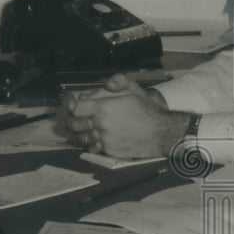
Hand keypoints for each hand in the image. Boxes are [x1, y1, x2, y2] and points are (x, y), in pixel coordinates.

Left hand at [61, 90, 187, 158]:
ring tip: (85, 129)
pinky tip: (97, 139)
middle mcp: (101, 125)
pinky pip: (92, 148)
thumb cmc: (148, 110)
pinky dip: (91, 144)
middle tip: (76, 118)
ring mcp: (104, 140)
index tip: (74, 106)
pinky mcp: (109, 151)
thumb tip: (106, 84)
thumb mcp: (135, 90)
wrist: (161, 133)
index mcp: (104, 108)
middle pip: (74, 124)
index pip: (75, 108)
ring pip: (81, 138)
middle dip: (72, 120)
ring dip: (80, 133)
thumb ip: (118, 81)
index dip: (72, 106)